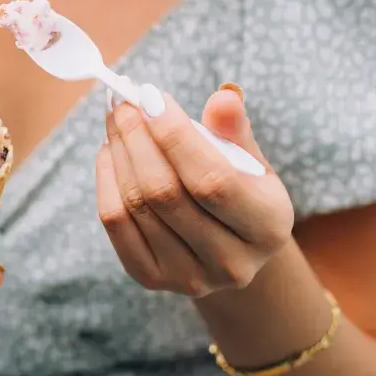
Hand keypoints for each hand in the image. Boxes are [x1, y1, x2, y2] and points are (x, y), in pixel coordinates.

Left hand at [96, 84, 293, 296]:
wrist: (228, 248)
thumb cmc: (241, 191)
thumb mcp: (252, 161)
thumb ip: (236, 131)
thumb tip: (224, 97)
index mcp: (268, 227)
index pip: (213, 179)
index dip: (176, 136)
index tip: (152, 97)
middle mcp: (231, 262)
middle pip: (166, 193)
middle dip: (138, 138)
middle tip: (124, 102)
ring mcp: (189, 277)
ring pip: (136, 205)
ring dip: (119, 153)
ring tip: (117, 120)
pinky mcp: (151, 278)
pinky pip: (115, 223)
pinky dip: (106, 180)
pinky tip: (110, 153)